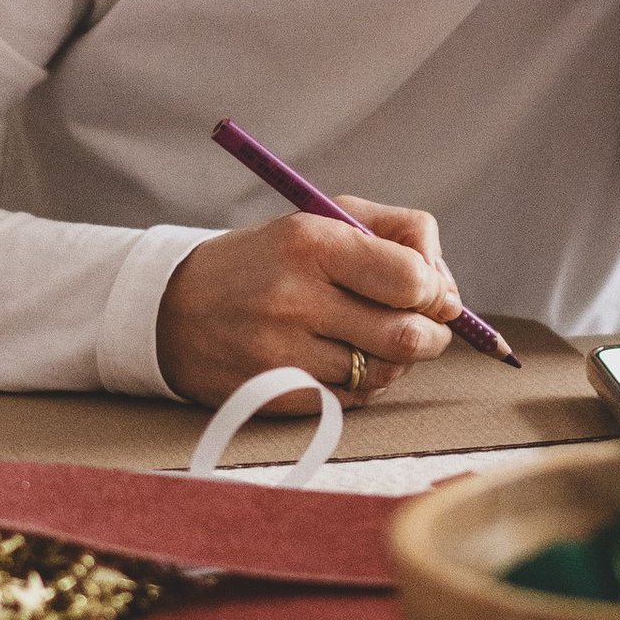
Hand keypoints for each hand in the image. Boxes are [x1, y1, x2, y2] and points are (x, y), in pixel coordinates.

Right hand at [156, 198, 458, 409]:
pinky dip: (360, 384)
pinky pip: (352, 400)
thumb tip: (447, 287)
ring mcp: (281, 352)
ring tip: (372, 338)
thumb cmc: (267, 260)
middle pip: (407, 335)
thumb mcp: (321, 219)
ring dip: (395, 360)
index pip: (410, 278)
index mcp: (309, 241)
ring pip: (384, 373)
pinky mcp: (275, 394)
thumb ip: (397, 233)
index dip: (436, 290)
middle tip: (426, 326)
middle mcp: (293, 297)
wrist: (173, 309)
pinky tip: (339, 360)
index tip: (433, 291)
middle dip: (432, 334)